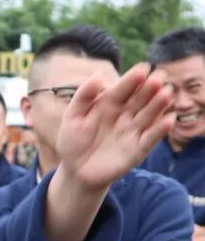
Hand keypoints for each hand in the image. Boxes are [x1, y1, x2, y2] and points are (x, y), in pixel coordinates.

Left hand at [55, 64, 173, 190]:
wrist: (75, 171)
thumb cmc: (73, 141)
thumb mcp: (72, 117)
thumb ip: (83, 96)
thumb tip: (98, 75)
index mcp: (109, 104)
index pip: (123, 89)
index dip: (132, 80)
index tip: (142, 69)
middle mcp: (125, 115)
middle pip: (140, 99)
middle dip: (149, 88)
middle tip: (158, 77)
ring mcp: (132, 131)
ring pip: (148, 115)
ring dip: (158, 105)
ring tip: (165, 93)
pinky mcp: (138, 149)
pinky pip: (150, 138)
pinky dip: (160, 130)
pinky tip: (168, 120)